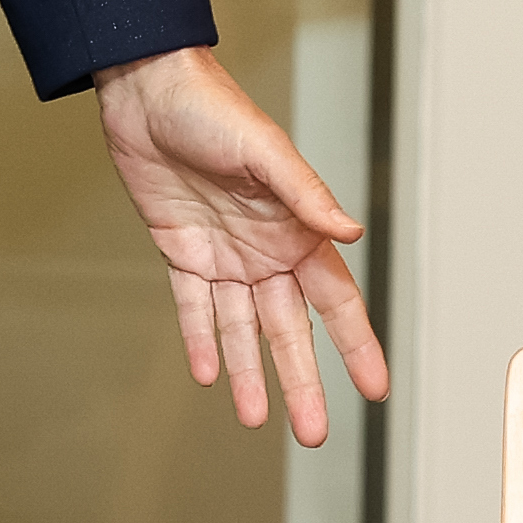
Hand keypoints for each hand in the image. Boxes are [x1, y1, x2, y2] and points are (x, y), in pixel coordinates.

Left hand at [92, 44, 390, 446]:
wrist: (146, 89)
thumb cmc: (213, 107)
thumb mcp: (265, 150)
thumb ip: (306, 195)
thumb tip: (351, 233)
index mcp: (297, 230)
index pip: (336, 302)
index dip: (356, 346)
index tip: (375, 389)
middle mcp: (266, 249)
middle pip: (290, 329)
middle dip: (302, 381)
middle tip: (313, 433)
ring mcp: (225, 254)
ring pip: (243, 327)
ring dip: (250, 373)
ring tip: (255, 420)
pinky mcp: (182, 249)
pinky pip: (194, 306)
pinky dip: (201, 340)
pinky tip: (209, 376)